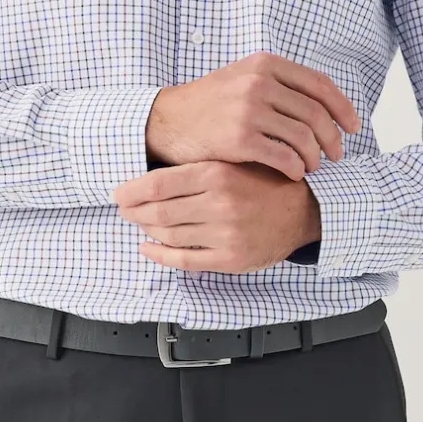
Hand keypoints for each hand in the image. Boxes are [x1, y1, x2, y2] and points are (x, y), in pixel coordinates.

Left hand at [111, 159, 316, 273]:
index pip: (159, 183)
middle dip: (134, 211)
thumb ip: (197, 168)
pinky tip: (149, 248)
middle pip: (159, 211)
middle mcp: (220, 203)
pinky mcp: (231, 259)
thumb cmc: (265, 180)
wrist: (305, 208)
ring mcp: (225, 234)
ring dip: (146, 230)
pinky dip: (160, 256)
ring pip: (169, 235)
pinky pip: (185, 260)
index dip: (132, 190)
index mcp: (218, 173)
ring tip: (138, 222)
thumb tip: (149, 175)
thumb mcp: (233, 161)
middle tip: (123, 208)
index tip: (118, 192)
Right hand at [145, 51, 360, 181]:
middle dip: (332, 138)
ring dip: (315, 156)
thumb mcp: (243, 78)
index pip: (319, 84)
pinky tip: (294, 173)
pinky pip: (283, 157)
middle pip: (316, 113)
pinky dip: (295, 168)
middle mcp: (258, 82)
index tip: (353, 126)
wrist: (168, 122)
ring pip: (304, 137)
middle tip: (336, 154)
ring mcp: (248, 110)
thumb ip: (279, 84)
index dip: (342, 107)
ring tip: (312, 166)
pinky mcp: (239, 139)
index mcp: (264, 64)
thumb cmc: (209, 104)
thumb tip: (324, 103)